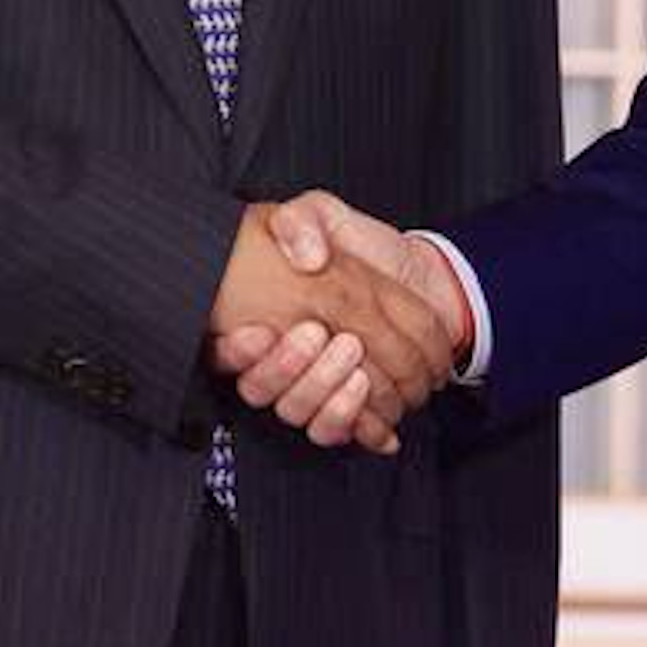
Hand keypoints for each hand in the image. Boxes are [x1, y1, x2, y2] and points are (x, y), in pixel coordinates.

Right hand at [207, 199, 455, 452]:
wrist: (418, 274)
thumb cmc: (361, 246)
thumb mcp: (322, 214)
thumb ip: (301, 222)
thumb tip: (308, 257)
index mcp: (262, 316)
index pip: (228, 351)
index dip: (236, 351)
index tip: (258, 333)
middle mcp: (280, 358)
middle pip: (264, 390)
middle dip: (293, 370)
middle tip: (336, 341)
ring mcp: (313, 385)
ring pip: (301, 414)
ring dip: (329, 398)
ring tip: (360, 371)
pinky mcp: (348, 406)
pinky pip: (337, 432)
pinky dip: (359, 425)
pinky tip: (379, 411)